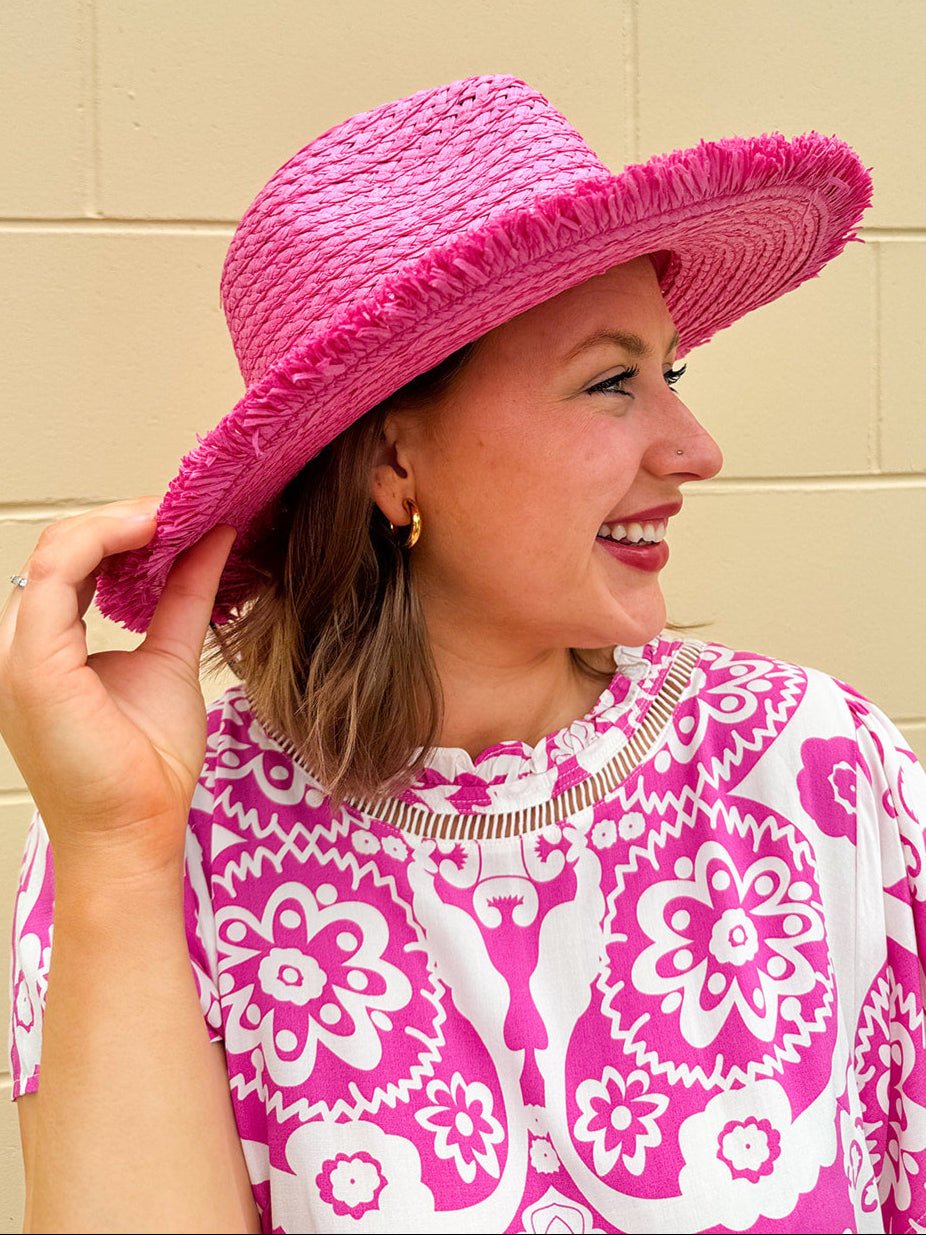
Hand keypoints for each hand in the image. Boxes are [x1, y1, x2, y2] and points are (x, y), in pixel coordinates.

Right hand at [0, 496, 237, 880]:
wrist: (135, 832)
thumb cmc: (144, 767)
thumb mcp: (171, 659)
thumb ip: (186, 598)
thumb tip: (214, 543)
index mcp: (49, 646)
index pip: (76, 562)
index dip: (125, 530)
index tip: (181, 514)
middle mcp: (23, 643)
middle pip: (65, 549)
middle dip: (126, 519)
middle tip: (185, 506)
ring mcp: (19, 651)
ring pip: (57, 550)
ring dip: (118, 520)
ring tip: (174, 512)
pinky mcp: (32, 662)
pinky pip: (59, 572)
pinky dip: (106, 539)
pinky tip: (154, 529)